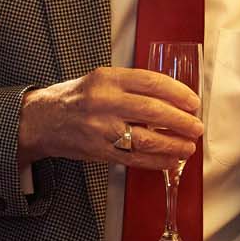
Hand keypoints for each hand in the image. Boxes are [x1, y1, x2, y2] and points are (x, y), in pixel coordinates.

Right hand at [18, 66, 201, 170]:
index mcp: (107, 79)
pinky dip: (157, 162)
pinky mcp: (99, 151)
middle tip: (196, 127)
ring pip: (146, 139)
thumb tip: (173, 98)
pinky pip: (134, 159)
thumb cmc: (77, 97)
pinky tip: (172, 161)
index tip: (193, 102)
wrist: (43, 120)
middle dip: (181, 121)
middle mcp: (104, 102)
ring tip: (189, 146)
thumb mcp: (102, 79)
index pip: (152, 83)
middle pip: (153, 111)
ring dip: (173, 145)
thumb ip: (132, 85)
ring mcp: (101, 129)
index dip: (178, 93)